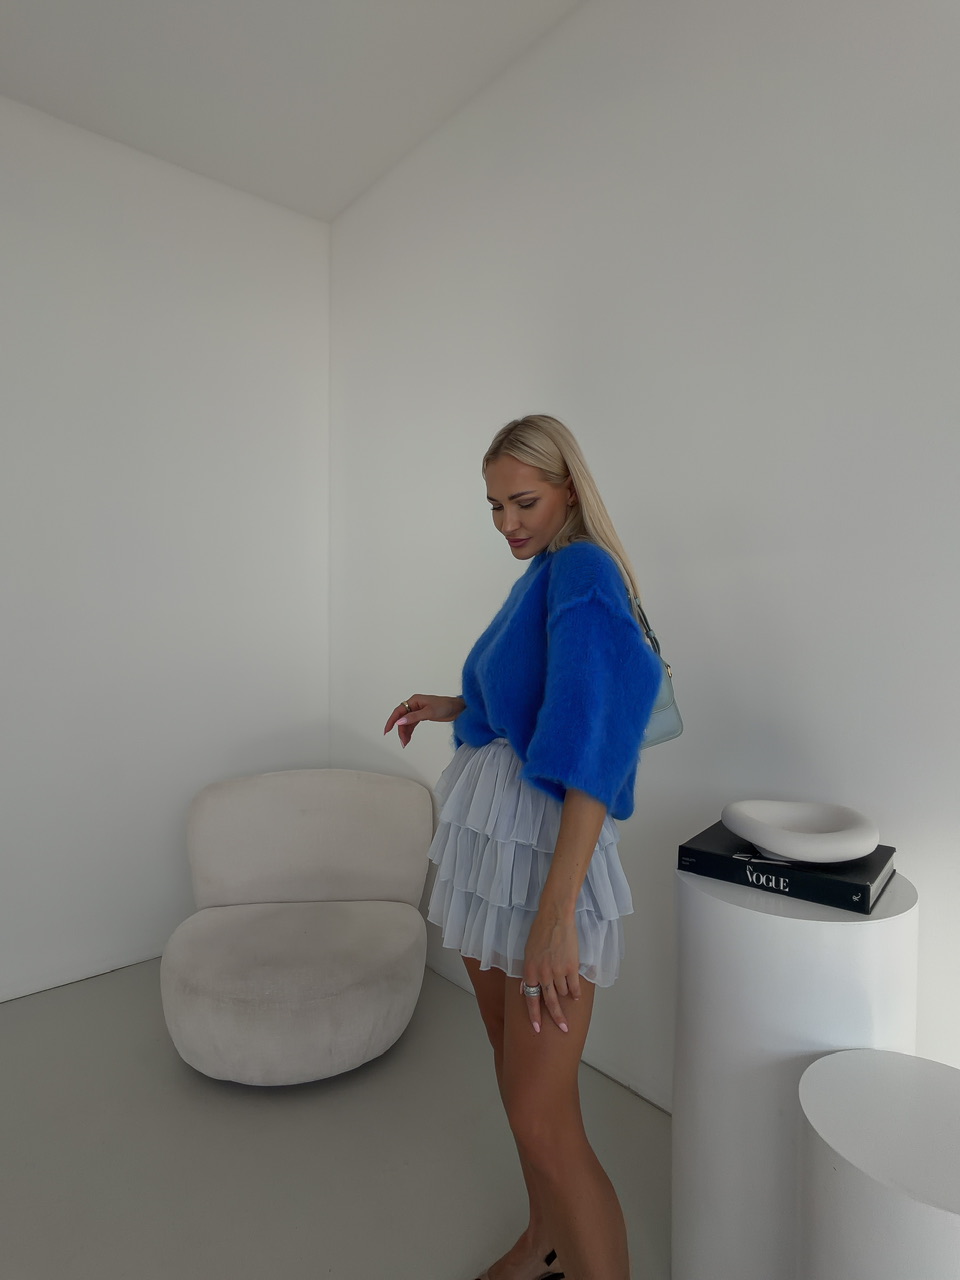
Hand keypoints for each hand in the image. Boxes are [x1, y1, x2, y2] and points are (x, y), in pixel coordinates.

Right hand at [383, 694, 464, 746]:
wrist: (457, 709)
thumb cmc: (445, 706)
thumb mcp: (429, 712)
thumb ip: (414, 717)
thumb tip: (400, 721)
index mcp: (414, 701)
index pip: (399, 711)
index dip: (392, 721)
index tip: (387, 731)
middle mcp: (414, 705)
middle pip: (402, 718)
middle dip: (401, 731)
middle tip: (403, 742)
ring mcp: (418, 711)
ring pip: (406, 723)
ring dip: (405, 733)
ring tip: (405, 743)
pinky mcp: (422, 716)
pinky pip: (412, 724)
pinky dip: (410, 731)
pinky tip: (408, 739)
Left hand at [520, 908, 580, 1033]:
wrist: (554, 918)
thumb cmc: (539, 933)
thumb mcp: (527, 953)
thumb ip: (528, 973)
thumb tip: (524, 989)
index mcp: (529, 971)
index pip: (531, 1000)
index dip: (534, 1016)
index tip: (537, 1029)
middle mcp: (543, 974)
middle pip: (550, 1002)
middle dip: (557, 1018)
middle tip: (563, 1028)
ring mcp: (557, 971)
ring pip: (563, 993)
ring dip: (565, 995)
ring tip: (567, 991)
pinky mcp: (571, 967)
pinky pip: (574, 987)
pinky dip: (576, 993)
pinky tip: (577, 997)